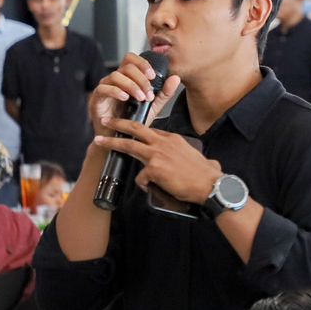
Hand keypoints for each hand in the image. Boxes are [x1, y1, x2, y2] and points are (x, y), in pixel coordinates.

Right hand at [88, 52, 181, 132]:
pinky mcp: (96, 98)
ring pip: (116, 75)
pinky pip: (103, 88)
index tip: (153, 76)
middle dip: (140, 79)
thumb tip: (176, 78)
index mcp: (127, 78)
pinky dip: (115, 91)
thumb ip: (163, 93)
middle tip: (148, 93)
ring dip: (131, 85)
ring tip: (140, 98)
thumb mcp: (152, 106)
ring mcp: (104, 87)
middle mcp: (115, 80)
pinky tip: (125, 98)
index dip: (142, 64)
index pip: (132, 59)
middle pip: (126, 66)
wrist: (119, 140)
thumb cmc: (133, 121)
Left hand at [94, 119, 220, 203]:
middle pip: (136, 129)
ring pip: (129, 145)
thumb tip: (186, 159)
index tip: (130, 131)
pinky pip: (141, 177)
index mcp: (172, 139)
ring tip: (100, 141)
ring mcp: (158, 155)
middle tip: (107, 121)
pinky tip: (151, 188)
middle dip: (119, 123)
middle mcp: (163, 143)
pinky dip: (144, 184)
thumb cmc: (206, 175)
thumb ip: (186, 154)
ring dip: (112, 143)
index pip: (152, 131)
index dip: (139, 132)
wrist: (211, 185)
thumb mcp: (195, 156)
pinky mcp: (154, 169)